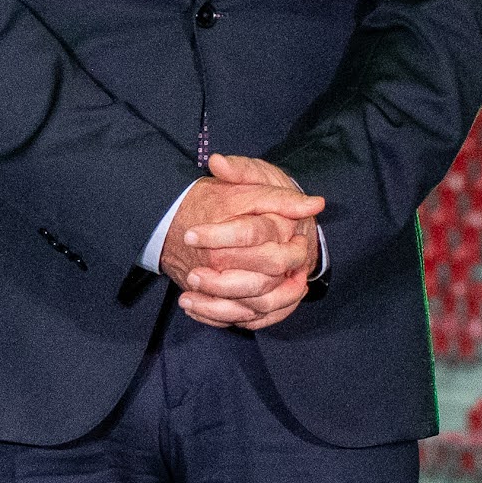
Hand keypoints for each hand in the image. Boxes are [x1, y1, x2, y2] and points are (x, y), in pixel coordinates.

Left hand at [163, 152, 323, 327]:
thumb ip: (240, 170)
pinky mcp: (277, 300)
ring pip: (262, 304)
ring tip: (187, 297)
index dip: (221, 235)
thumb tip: (217, 163)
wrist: (284, 223)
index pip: (256, 233)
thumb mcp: (257, 177)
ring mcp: (288, 282)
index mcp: (289, 225)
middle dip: (225, 280)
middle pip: (264, 277)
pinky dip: (225, 318)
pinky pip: (256, 319)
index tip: (189, 235)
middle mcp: (294, 257)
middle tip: (192, 274)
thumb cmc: (264, 198)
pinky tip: (195, 310)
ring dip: (222, 305)